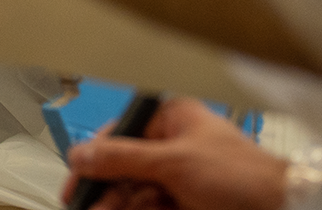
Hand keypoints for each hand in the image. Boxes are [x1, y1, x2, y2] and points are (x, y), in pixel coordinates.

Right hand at [62, 97, 286, 209]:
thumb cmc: (245, 177)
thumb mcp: (175, 163)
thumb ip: (123, 158)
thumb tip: (80, 154)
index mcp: (173, 120)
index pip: (119, 134)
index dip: (93, 158)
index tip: (75, 181)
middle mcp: (175, 146)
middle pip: (125, 168)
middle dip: (107, 190)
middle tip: (88, 206)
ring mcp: (183, 179)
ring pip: (137, 193)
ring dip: (120, 205)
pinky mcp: (190, 204)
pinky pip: (153, 207)